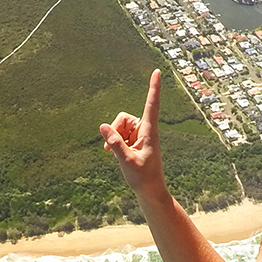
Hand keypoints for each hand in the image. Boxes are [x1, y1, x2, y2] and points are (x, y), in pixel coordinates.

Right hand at [100, 70, 167, 195]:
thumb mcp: (126, 161)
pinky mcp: (134, 142)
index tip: (158, 71)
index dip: (154, 87)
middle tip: (113, 149)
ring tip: (119, 155)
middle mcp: (145, 130)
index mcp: (150, 132)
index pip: (152, 105)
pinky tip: (117, 154)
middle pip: (124, 118)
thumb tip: (102, 126)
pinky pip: (119, 134)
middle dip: (115, 130)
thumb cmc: (142, 178)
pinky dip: (114, 142)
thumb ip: (114, 143)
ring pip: (120, 126)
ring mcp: (139, 135)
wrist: (149, 191)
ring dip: (114, 138)